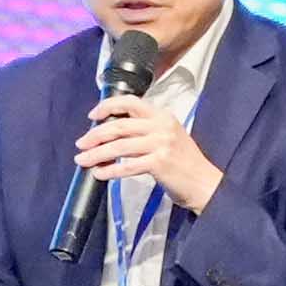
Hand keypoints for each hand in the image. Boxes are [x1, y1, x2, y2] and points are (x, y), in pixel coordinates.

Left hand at [72, 98, 222, 217]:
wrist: (205, 183)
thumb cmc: (184, 163)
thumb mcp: (168, 137)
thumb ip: (144, 131)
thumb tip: (111, 134)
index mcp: (162, 116)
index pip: (130, 102)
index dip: (108, 106)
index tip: (92, 116)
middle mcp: (162, 126)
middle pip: (119, 125)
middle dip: (95, 135)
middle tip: (81, 144)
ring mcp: (161, 144)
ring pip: (119, 147)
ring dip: (96, 154)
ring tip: (82, 160)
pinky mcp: (159, 163)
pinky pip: (126, 166)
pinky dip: (109, 171)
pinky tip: (99, 174)